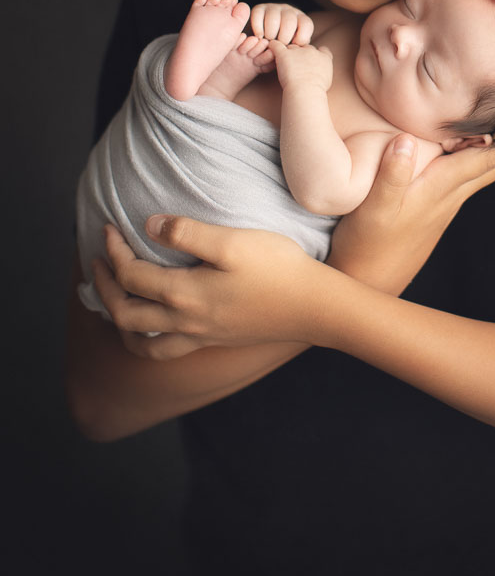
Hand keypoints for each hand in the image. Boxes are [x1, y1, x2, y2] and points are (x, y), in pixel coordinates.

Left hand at [92, 219, 330, 360]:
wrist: (313, 307)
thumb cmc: (277, 269)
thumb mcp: (233, 242)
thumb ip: (188, 233)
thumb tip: (149, 226)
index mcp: (184, 294)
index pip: (131, 275)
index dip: (113, 250)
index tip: (108, 227)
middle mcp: (185, 322)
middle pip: (125, 313)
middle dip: (104, 287)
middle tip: (98, 261)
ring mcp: (199, 336)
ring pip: (141, 341)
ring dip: (119, 321)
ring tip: (113, 300)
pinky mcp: (214, 340)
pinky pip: (164, 349)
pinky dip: (145, 338)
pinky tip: (154, 322)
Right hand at [250, 2, 313, 44]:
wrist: (263, 43)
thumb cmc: (283, 50)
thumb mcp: (294, 50)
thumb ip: (298, 50)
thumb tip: (299, 51)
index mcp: (301, 19)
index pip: (306, 25)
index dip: (300, 39)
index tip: (293, 47)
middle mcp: (290, 11)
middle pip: (289, 21)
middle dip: (283, 38)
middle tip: (279, 47)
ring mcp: (274, 8)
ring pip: (273, 18)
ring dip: (270, 34)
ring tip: (268, 43)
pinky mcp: (259, 8)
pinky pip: (258, 15)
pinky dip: (258, 29)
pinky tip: (259, 37)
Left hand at [270, 40, 333, 92]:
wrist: (306, 90)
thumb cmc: (315, 91)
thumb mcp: (327, 82)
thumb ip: (324, 73)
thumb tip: (319, 74)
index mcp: (324, 58)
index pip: (322, 50)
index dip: (317, 54)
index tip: (312, 61)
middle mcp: (312, 51)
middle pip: (305, 48)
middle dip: (301, 54)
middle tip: (296, 66)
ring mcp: (297, 51)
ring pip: (291, 47)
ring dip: (288, 53)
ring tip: (283, 63)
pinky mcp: (284, 54)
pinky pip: (276, 45)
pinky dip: (273, 46)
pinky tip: (271, 49)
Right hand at [329, 123, 494, 293]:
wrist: (366, 281)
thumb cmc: (367, 244)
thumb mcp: (372, 208)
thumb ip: (391, 175)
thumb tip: (406, 139)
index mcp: (441, 188)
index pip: (488, 159)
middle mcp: (451, 195)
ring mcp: (445, 202)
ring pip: (487, 171)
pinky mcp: (435, 207)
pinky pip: (472, 176)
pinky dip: (488, 159)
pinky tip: (488, 153)